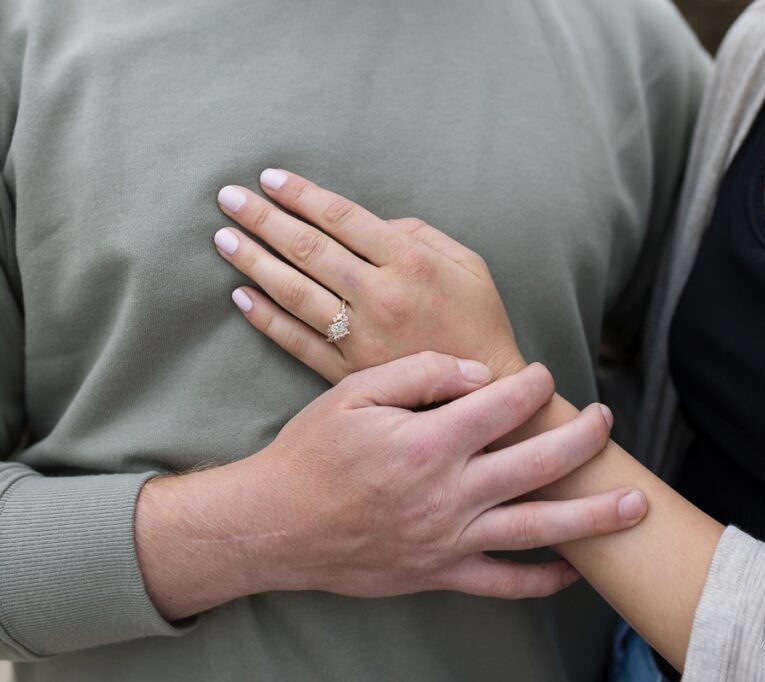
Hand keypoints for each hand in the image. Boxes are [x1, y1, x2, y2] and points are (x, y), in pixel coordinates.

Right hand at [136, 352, 647, 619]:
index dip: (535, 385)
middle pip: (540, 464)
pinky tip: (574, 572)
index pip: (506, 404)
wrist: (274, 524)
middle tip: (605, 421)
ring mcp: (450, 539)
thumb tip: (482, 373)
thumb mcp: (355, 392)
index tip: (544, 376)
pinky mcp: (441, 573)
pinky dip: (543, 581)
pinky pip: (504, 584)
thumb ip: (423, 372)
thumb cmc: (312, 453)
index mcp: (430, 441)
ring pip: (539, 529)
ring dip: (593, 516)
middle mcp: (450, 493)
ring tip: (635, 505)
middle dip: (583, 439)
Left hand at [213, 169, 525, 383]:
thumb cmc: (480, 323)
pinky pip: (297, 340)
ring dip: (254, 262)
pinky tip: (241, 297)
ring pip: (294, 291)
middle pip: (309, 249)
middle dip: (263, 219)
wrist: (487, 398)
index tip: (269, 179)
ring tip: (224, 239)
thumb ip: (421, 235)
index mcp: (412, 262)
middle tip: (228, 198)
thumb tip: (373, 224)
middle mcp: (381, 295)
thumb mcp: (470, 266)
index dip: (302, 195)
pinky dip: (265, 318)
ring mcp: (362, 336)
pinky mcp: (348, 371)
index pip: (343, 217)